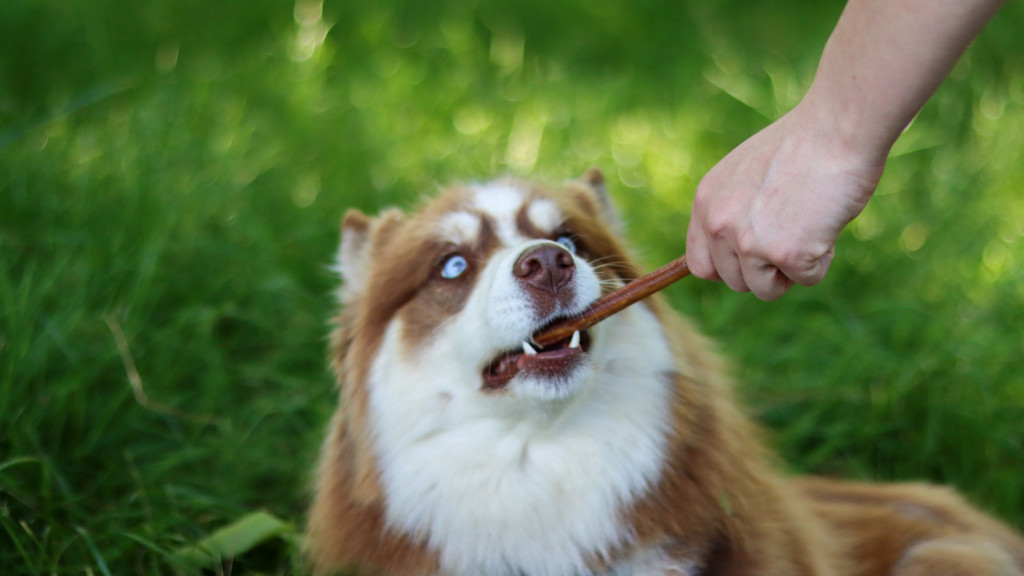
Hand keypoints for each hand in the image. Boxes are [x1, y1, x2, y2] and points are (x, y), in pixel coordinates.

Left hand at [685, 102, 885, 299]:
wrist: (835, 128)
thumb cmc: (800, 145)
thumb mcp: (745, 174)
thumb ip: (733, 211)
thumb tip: (738, 253)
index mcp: (705, 204)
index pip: (700, 265)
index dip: (729, 269)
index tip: (752, 262)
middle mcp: (719, 225)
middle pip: (735, 282)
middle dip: (765, 270)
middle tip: (793, 236)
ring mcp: (750, 242)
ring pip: (766, 290)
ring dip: (791, 271)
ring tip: (809, 230)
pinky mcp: (787, 254)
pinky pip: (807, 279)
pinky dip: (822, 260)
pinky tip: (827, 224)